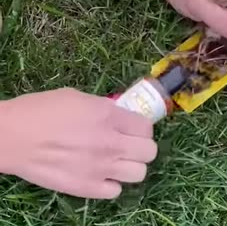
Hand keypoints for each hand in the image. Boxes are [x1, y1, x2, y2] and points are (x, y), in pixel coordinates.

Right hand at [0, 88, 156, 198]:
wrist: (11, 137)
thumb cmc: (40, 111)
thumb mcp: (78, 97)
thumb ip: (104, 108)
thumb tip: (119, 116)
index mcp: (109, 116)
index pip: (147, 127)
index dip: (141, 128)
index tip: (131, 129)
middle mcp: (111, 142)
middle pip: (150, 151)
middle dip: (142, 147)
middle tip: (128, 146)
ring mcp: (101, 167)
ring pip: (140, 173)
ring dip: (131, 167)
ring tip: (116, 162)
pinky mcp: (87, 187)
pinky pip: (116, 191)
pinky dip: (111, 184)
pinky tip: (100, 176)